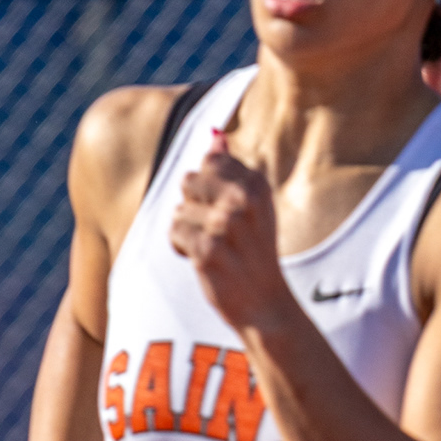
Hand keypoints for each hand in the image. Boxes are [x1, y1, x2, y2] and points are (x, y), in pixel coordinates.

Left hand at [171, 135, 289, 336]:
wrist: (266, 304)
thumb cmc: (255, 253)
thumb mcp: (254, 206)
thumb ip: (232, 170)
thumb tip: (215, 136)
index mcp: (257, 184)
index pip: (210, 162)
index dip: (210, 188)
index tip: (228, 210)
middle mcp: (242, 200)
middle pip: (189, 181)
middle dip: (195, 206)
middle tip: (220, 231)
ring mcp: (224, 224)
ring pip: (179, 210)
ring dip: (189, 231)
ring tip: (215, 248)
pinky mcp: (206, 249)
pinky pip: (174, 233)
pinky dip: (183, 248)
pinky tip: (204, 260)